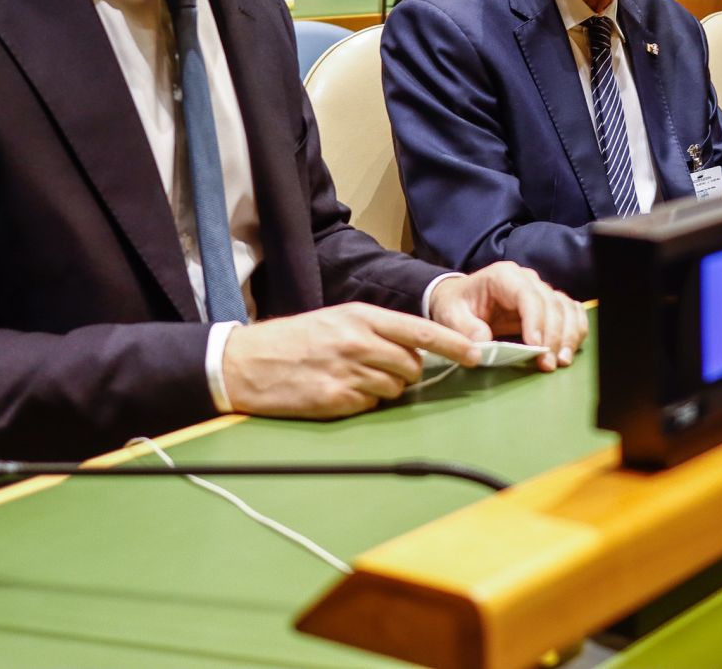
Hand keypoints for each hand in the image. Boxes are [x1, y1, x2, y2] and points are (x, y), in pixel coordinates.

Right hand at [219, 303, 479, 418]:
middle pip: (412, 365)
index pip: (419, 330)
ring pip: (395, 388)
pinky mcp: (337, 400)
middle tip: (378, 369)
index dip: (452, 343)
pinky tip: (338, 392)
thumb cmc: (294, 341)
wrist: (246, 363)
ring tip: (351, 379)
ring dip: (384, 389)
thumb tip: (412, 351)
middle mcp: (359, 342)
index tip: (475, 354)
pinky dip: (362, 402)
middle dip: (407, 372)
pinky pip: (371, 405)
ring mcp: (349, 372)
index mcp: (361, 317)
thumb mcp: (337, 321)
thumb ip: (375, 332)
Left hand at [427, 261, 586, 371]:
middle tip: (548, 363)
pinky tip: (569, 349)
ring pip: (566, 308)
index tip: (536, 346)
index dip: (536, 320)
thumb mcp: (451, 315)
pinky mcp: (548, 304)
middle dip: (553, 335)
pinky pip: (571, 312)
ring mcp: (540, 290)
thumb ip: (465, 328)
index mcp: (503, 277)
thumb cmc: (456, 305)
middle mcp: (527, 280)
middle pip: (551, 303)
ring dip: (568, 335)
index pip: (528, 296)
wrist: (459, 299)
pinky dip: (575, 329)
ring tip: (561, 360)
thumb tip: (484, 343)